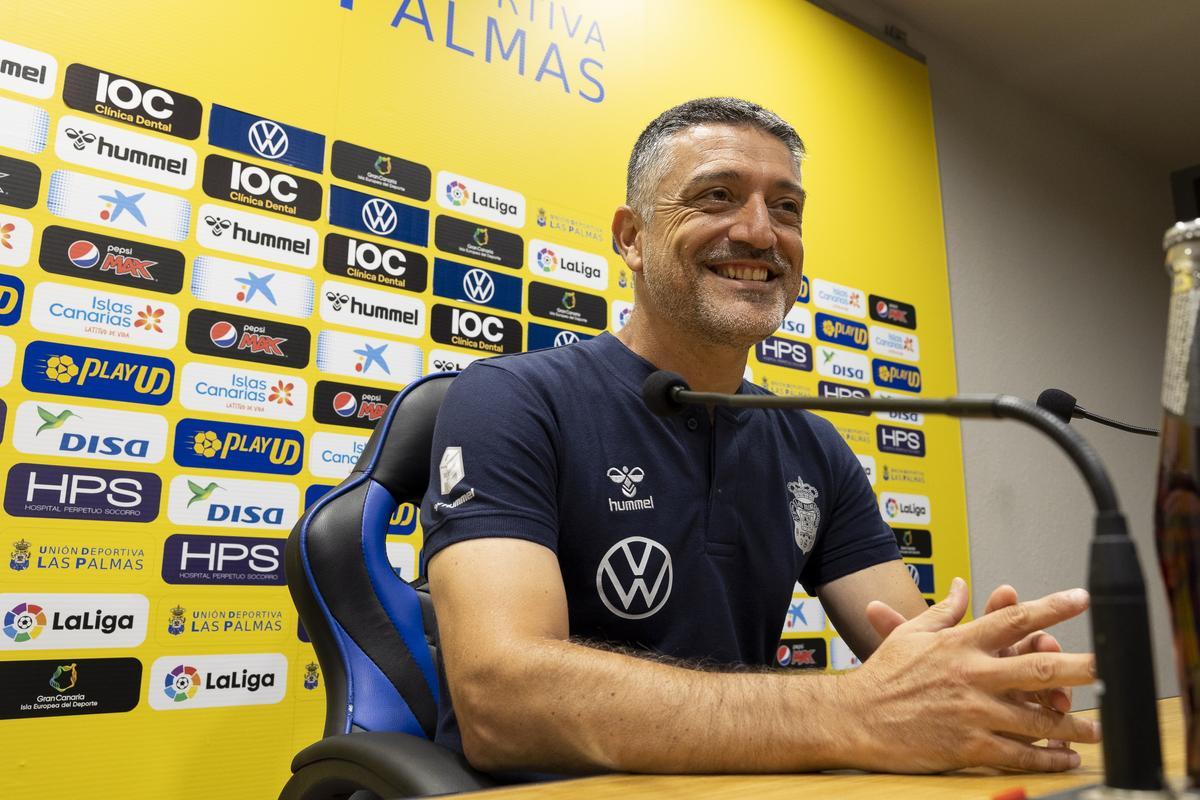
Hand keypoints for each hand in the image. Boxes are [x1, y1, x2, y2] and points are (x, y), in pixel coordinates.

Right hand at [841, 578, 1099, 772]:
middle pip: (1037, 667)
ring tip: (1094, 728)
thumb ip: (944, 611)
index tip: (1080, 598)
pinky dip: (1045, 758)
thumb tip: (963, 587)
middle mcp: (971, 674)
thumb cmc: (883, 676)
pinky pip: (1017, 752)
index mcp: (959, 644)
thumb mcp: (911, 634)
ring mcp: (972, 712)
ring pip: (1036, 718)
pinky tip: (1063, 758)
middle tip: (1110, 667)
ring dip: (1072, 724)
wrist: (856, 718)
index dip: (1051, 607)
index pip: (1013, 619)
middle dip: (1080, 667)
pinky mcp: (969, 746)